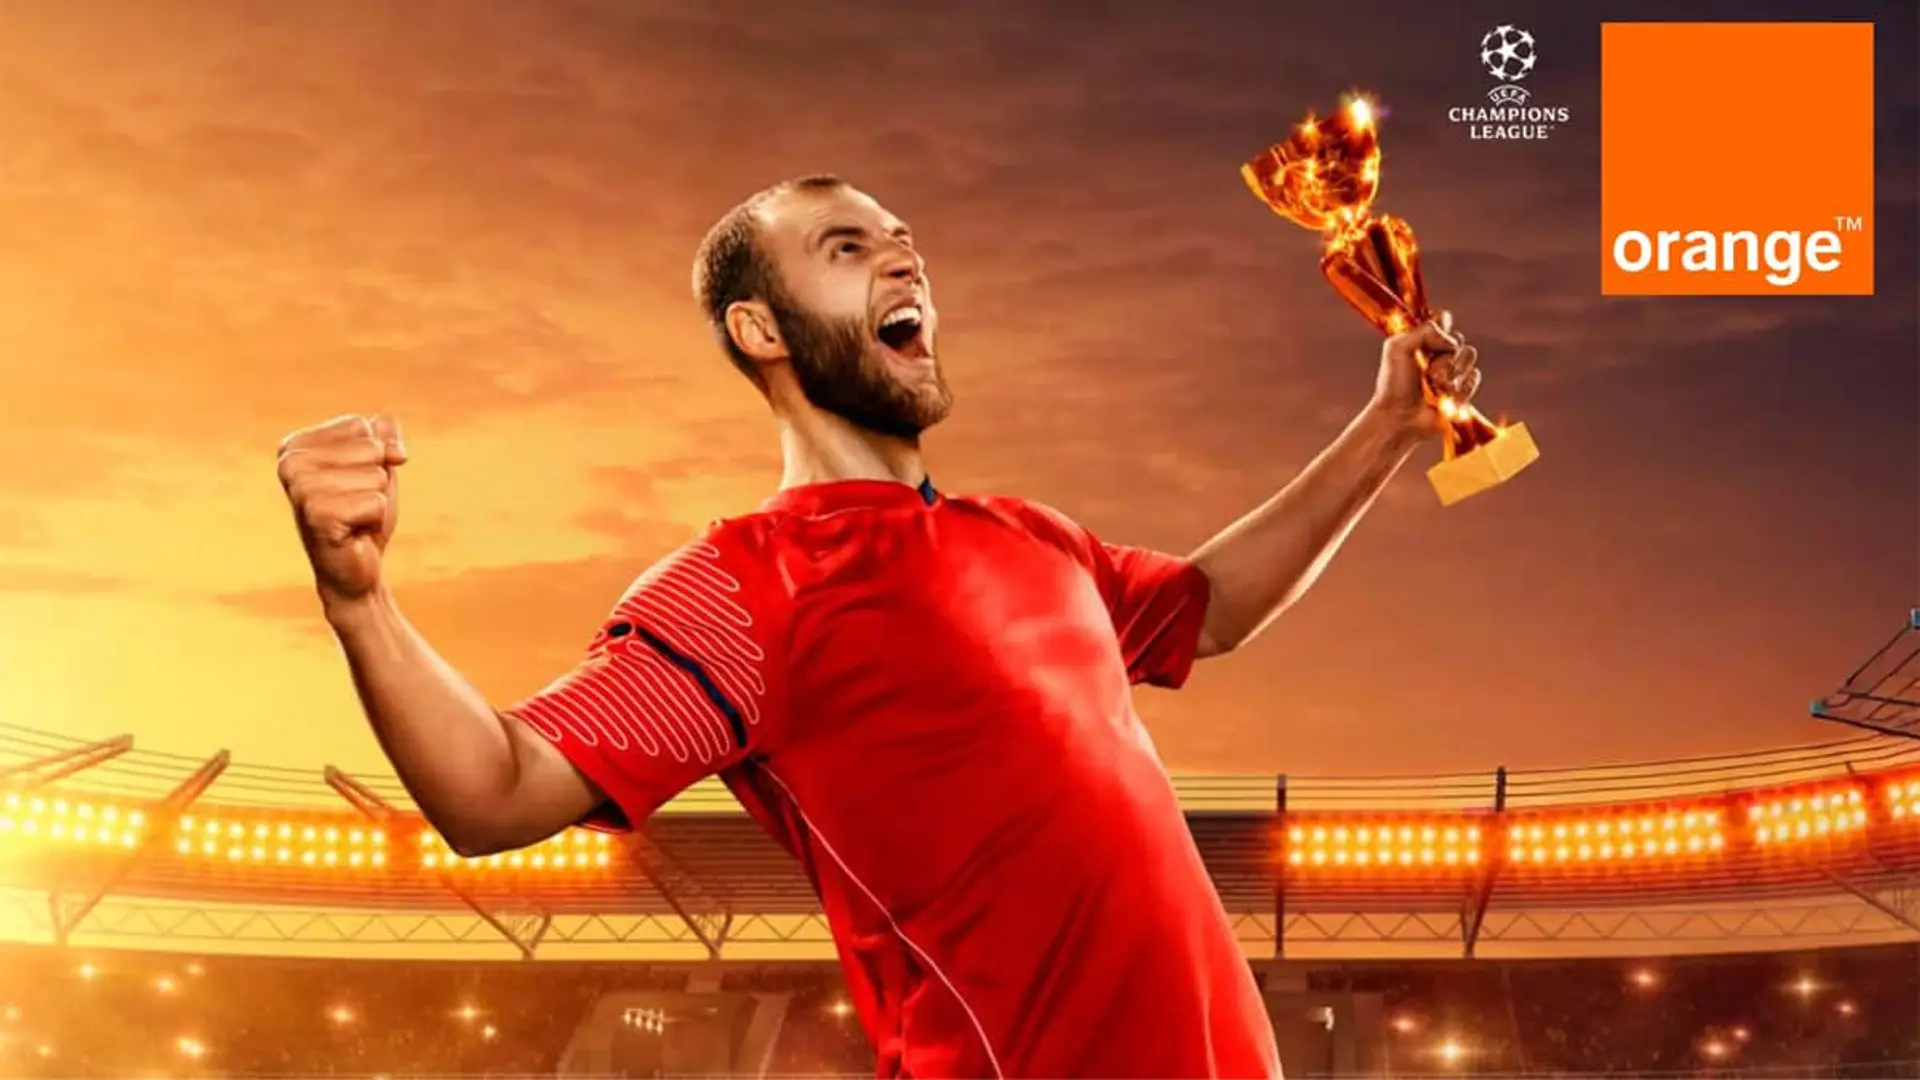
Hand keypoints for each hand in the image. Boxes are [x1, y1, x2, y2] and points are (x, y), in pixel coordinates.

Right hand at [276, 414, 406, 607]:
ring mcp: (300, 490)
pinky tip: (354, 531)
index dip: (375, 454)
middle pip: (371, 448)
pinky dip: (375, 519)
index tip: (356, 481)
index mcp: (295, 446)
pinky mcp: (318, 516)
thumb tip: (392, 447)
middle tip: (355, 503)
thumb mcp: (377, 464)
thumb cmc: (362, 512)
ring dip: (375, 501)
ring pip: (376, 475)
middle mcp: (290, 464)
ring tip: (354, 518)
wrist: (355, 566)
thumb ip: (384, 433)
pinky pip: (375, 501)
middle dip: (376, 478)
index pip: (361, 425)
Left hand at [1369, 310, 1480, 440]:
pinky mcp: (1462, 387)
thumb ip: (1423, 330)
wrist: (1401, 418)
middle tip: (1428, 374)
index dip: (1441, 330)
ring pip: (1470, 355)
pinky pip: (1475, 377)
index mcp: (1422, 338)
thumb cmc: (1394, 385)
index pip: (1443, 318)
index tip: (1427, 346)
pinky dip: (1461, 389)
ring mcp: (1452, 370)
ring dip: (1453, 374)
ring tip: (1437, 389)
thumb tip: (1450, 338)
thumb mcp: (1397, 348)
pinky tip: (1447, 400)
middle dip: (1445, 358)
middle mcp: (1438, 351)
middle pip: (1459, 339)